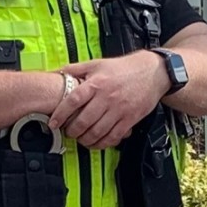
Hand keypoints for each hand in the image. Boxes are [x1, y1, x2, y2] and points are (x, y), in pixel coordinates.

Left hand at [49, 53, 169, 149]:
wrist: (152, 72)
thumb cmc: (123, 68)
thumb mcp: (97, 63)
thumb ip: (75, 69)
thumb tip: (55, 72)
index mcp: (96, 83)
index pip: (73, 100)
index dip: (60, 114)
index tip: (54, 123)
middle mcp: (107, 97)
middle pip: (84, 120)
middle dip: (72, 131)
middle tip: (68, 132)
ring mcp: (119, 110)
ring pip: (97, 132)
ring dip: (85, 140)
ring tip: (80, 139)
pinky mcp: (130, 119)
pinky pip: (113, 136)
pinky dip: (102, 143)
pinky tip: (96, 143)